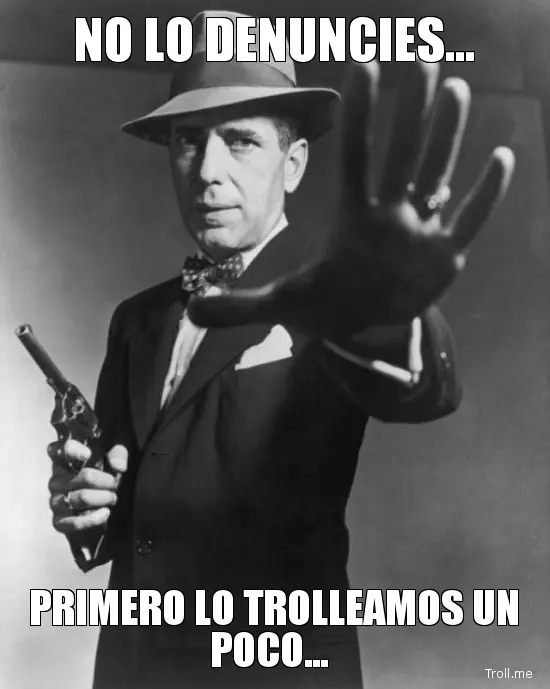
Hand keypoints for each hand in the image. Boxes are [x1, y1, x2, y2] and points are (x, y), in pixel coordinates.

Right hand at [48, 441, 127, 534]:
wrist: (101, 511)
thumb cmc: (106, 475)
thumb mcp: (115, 456)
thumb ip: (118, 453)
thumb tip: (119, 466)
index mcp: (65, 460)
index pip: (60, 450)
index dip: (72, 450)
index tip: (88, 454)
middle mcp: (56, 479)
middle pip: (84, 476)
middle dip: (106, 480)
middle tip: (115, 483)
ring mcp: (55, 501)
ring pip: (82, 498)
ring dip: (103, 498)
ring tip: (113, 497)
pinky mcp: (58, 522)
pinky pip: (75, 522)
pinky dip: (94, 518)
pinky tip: (106, 513)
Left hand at [188, 60, 514, 339]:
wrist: (365, 324)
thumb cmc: (327, 305)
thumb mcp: (282, 307)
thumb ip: (238, 307)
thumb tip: (188, 310)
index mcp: (353, 220)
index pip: (356, 159)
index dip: (360, 117)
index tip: (365, 66)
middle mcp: (390, 216)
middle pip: (401, 155)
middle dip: (411, 112)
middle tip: (421, 59)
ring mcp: (420, 234)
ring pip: (437, 176)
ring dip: (448, 137)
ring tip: (456, 88)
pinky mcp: (444, 257)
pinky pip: (470, 221)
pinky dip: (485, 196)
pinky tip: (502, 157)